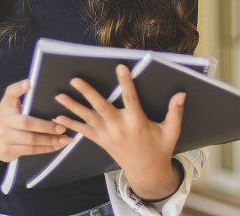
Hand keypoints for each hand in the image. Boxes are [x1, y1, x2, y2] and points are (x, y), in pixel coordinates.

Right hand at [0, 79, 72, 163]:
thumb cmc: (7, 117)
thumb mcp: (8, 103)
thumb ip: (17, 91)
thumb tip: (28, 83)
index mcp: (5, 108)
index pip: (11, 95)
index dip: (20, 89)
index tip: (30, 84)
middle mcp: (4, 124)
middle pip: (27, 124)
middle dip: (47, 126)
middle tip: (62, 127)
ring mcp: (6, 139)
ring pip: (31, 141)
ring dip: (51, 140)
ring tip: (65, 138)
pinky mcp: (10, 151)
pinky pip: (32, 151)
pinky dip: (46, 148)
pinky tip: (57, 145)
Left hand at [53, 64, 185, 199]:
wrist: (146, 172)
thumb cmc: (160, 149)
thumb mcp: (171, 131)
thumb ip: (175, 112)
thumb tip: (181, 94)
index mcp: (137, 122)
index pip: (130, 98)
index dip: (126, 83)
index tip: (120, 67)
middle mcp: (120, 128)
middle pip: (101, 107)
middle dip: (88, 93)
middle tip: (76, 80)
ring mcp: (108, 135)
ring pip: (88, 118)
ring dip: (73, 107)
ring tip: (59, 95)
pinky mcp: (101, 141)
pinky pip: (84, 132)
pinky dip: (70, 124)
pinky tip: (58, 117)